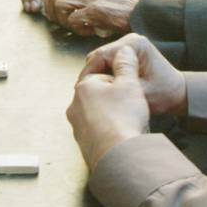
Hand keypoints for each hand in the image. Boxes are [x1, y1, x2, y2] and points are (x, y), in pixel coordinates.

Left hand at [43, 0, 139, 37]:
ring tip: (74, 27)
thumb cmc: (121, 8)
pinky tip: (87, 31)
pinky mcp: (95, 11)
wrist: (140, 11)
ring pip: (59, 5)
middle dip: (51, 11)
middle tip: (60, 23)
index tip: (56, 15)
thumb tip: (64, 9)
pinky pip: (72, 20)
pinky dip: (76, 29)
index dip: (51, 3)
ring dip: (62, 20)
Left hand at [67, 45, 150, 170]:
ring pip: (96, 111)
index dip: (113, 66)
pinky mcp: (85, 144)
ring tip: (129, 114)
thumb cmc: (123, 118)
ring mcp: (78, 127)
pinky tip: (123, 130)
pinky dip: (109, 127)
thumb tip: (123, 51)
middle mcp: (75, 107)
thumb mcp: (130, 83)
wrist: (120, 156)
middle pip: (96, 91)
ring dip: (110, 110)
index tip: (126, 68)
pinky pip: (98, 129)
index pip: (95, 68)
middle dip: (112, 91)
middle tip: (130, 94)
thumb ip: (126, 64)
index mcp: (83, 88)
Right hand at [78, 33, 186, 117]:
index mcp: (134, 44)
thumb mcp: (138, 93)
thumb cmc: (163, 95)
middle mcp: (130, 40)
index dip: (90, 74)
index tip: (83, 91)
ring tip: (99, 93)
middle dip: (93, 75)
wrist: (178, 94)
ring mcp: (129, 44)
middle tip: (90, 94)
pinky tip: (107, 88)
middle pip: (98, 56)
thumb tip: (90, 87)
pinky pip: (107, 62)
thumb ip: (116, 87)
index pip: (100, 55)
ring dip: (98, 75)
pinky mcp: (127, 52)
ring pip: (101, 60)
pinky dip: (105, 74)